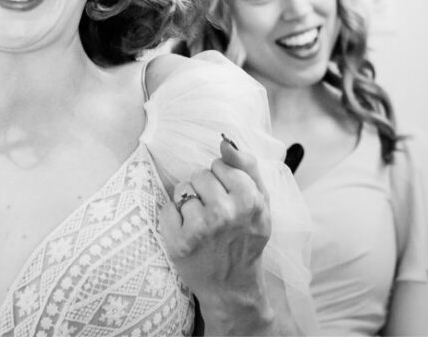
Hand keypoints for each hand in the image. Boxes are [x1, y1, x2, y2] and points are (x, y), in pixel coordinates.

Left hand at [160, 136, 274, 331]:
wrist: (232, 285)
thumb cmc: (246, 237)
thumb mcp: (261, 202)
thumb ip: (248, 166)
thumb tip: (225, 142)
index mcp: (249, 200)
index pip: (220, 165)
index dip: (222, 180)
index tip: (229, 198)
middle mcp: (225, 213)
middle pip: (200, 174)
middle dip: (205, 189)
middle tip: (215, 213)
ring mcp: (200, 228)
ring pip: (182, 188)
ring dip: (188, 202)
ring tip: (202, 223)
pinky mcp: (178, 241)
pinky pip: (167, 208)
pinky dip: (173, 217)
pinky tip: (188, 232)